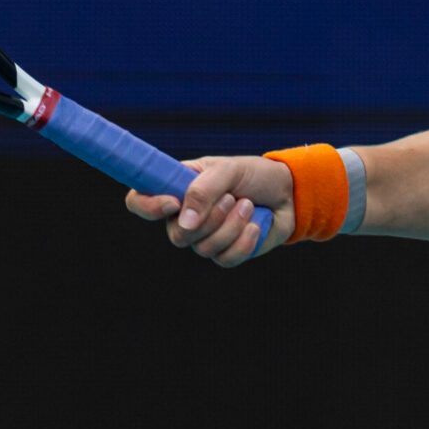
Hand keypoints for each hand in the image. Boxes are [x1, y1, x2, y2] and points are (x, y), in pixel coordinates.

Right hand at [124, 154, 294, 266]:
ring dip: (232, 225)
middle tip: (232, 197)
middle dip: (210, 218)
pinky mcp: (226, 253)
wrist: (288, 193)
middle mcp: (185, 216)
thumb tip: (185, 222)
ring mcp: (204, 237)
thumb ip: (204, 190)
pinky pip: (225, 258)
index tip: (173, 202)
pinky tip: (256, 225)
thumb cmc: (254, 175)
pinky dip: (244, 241)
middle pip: (176, 235)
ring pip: (203, 248)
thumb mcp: (228, 170)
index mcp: (177, 188)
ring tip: (247, 205)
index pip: (139, 202)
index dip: (148, 207)